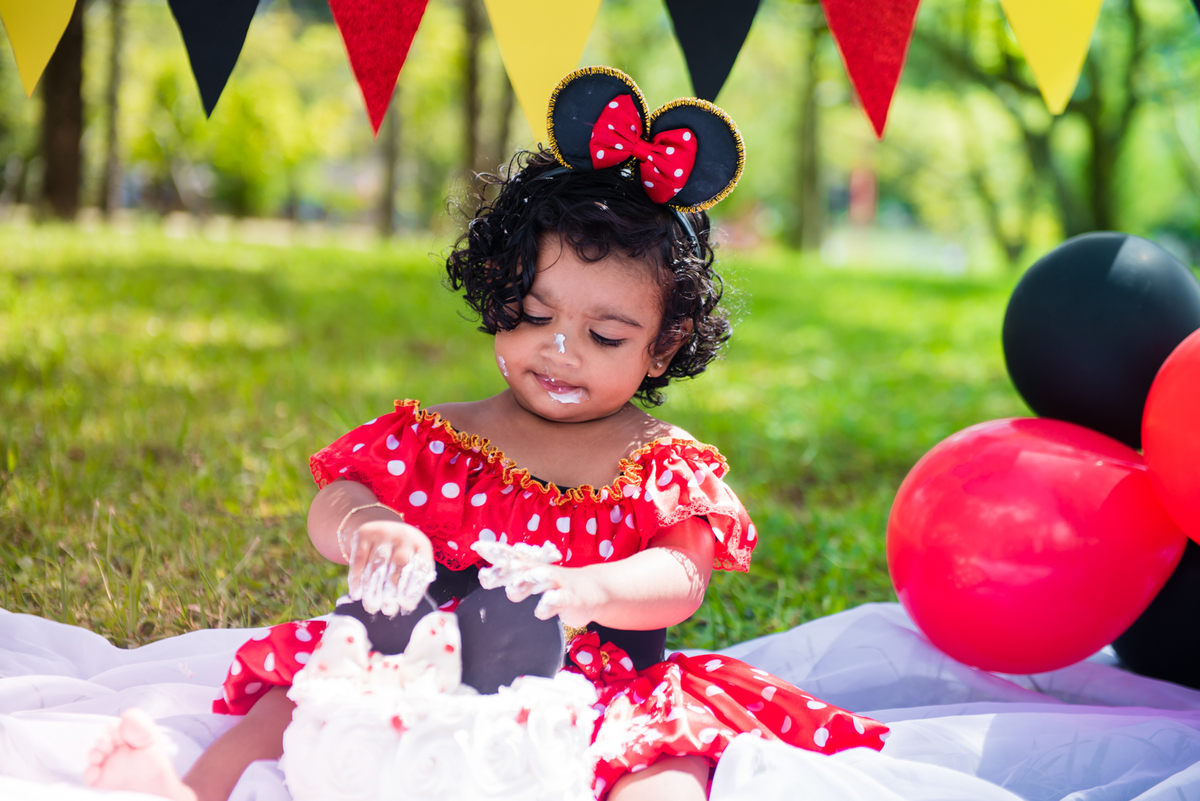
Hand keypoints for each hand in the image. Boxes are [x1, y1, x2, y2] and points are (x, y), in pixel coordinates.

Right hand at [346, 519, 434, 616]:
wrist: (380, 527)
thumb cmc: (400, 554)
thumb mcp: (412, 560)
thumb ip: (412, 580)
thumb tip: (406, 607)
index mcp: (421, 544)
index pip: (421, 567)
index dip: (414, 588)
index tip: (406, 606)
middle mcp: (405, 535)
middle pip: (399, 564)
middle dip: (393, 590)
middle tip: (388, 610)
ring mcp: (384, 532)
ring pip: (377, 564)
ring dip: (373, 589)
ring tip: (372, 607)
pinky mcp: (365, 534)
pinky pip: (359, 559)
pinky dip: (357, 579)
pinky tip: (356, 594)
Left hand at [480, 559, 605, 628]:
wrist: (593, 589)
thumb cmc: (555, 584)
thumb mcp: (532, 578)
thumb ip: (509, 577)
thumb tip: (483, 574)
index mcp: (530, 566)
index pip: (510, 554)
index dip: (494, 550)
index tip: (476, 546)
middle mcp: (541, 571)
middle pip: (521, 566)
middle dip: (503, 570)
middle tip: (485, 576)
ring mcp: (557, 582)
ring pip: (541, 577)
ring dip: (526, 582)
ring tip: (512, 590)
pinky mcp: (570, 597)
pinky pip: (560, 599)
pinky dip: (549, 604)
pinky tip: (540, 611)